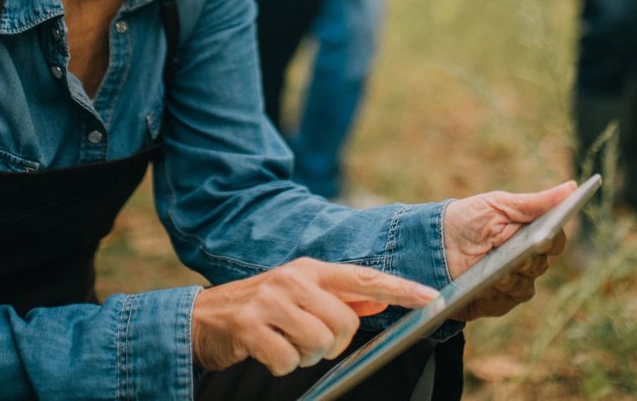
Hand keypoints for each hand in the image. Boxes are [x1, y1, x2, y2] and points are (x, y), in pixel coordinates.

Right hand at [191, 258, 438, 375]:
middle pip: (344, 324)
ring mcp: (270, 302)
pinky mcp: (250, 327)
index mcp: (310, 270)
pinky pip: (289, 360)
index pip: (364, 277)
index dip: (399, 289)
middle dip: (334, 344)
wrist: (204, 317)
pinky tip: (269, 353)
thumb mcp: (301, 295)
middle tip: (311, 342)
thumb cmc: (261, 307)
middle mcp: (293, 280)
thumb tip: (379, 299)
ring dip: (307, 356)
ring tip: (287, 344)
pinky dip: (283, 365)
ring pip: (319, 343)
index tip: (433, 298)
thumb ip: (341, 298)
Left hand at [442, 182, 576, 321]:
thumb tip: (572, 187)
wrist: (431, 244)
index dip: (553, 239)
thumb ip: (535, 202)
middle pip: (541, 265)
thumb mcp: (499, 205)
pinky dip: (494, 294)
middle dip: (528, 259)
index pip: (555, 241)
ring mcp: (512, 284)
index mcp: (531, 236)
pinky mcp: (496, 303)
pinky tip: (482, 287)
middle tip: (518, 253)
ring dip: (510, 278)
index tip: (546, 234)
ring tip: (494, 271)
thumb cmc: (468, 219)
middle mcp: (527, 263)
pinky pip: (504, 302)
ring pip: (525, 287)